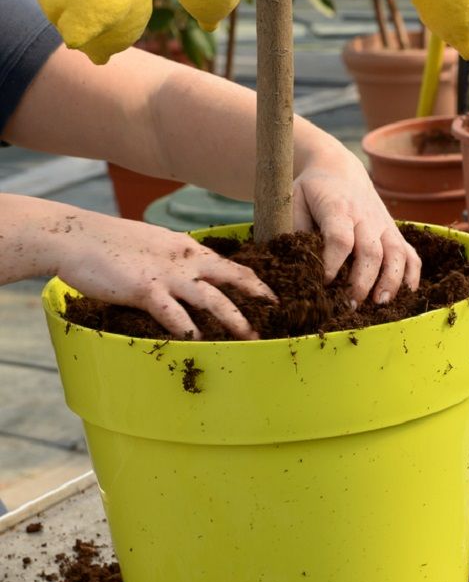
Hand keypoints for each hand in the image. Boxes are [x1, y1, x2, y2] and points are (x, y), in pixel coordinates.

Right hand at [48, 209, 275, 339]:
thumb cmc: (110, 244)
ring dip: (235, 320)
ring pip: (212, 299)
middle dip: (258, 297)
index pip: (230, 264)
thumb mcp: (152, 244)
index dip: (255, 280)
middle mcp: (184, 259)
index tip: (273, 296)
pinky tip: (200, 345)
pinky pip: (174, 314)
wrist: (75, 236)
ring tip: (252, 337)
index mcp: (186, 248)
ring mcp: (167, 275)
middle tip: (279, 314)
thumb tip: (188, 275)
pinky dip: (189, 330)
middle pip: (232, 278)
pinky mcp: (145, 290)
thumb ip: (173, 259)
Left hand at [293, 144, 421, 304]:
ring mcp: (384, 225)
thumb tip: (297, 265)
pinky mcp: (394, 232)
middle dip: (362, 281)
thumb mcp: (293, 201)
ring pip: (395, 254)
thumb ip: (295, 230)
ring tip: (380, 305)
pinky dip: (412, 276)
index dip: (333, 264)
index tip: (324, 283)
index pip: (340, 238)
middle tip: (350, 305)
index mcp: (338, 208)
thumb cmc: (312, 191)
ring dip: (391, 281)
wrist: (339, 169)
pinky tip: (404, 296)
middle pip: (370, 251)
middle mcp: (365, 217)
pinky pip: (411, 254)